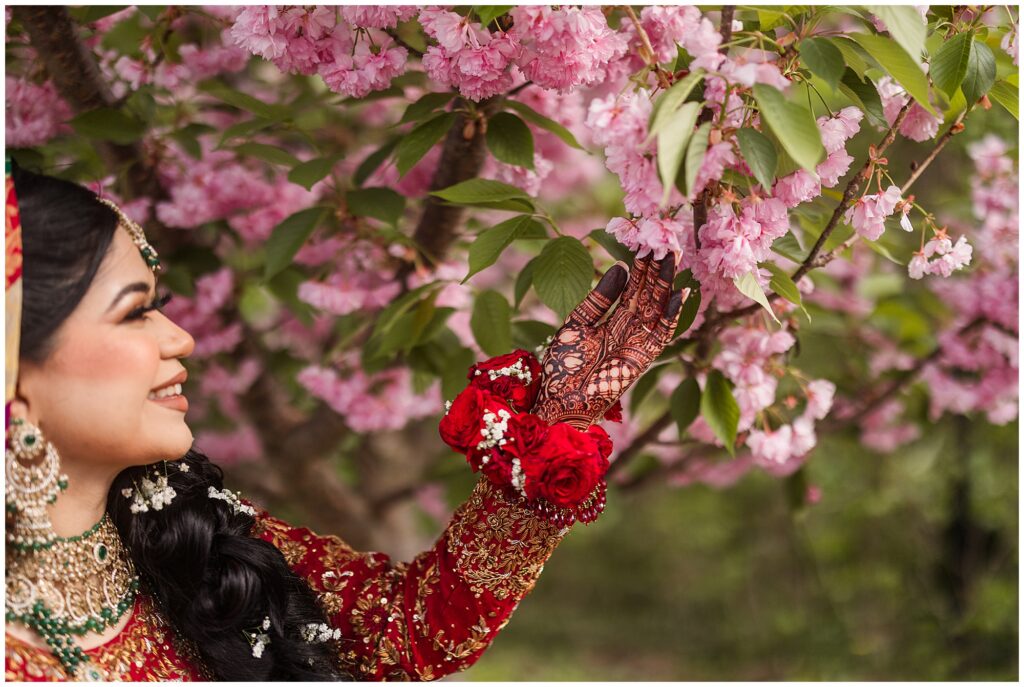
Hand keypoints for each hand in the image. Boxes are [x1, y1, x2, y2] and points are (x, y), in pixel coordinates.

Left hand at [531, 252, 688, 428]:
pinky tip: (679, 292)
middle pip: (647, 293)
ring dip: (666, 283)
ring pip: (657, 307)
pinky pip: (662, 333)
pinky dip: (671, 314)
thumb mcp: (576, 323)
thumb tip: (619, 267)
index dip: (640, 265)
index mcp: (612, 319)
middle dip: (657, 268)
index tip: (646, 240)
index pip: (631, 286)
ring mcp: (637, 342)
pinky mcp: (643, 358)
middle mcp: (628, 328)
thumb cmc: (562, 367)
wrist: (557, 401)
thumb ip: (599, 298)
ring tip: (673, 256)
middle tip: (666, 240)